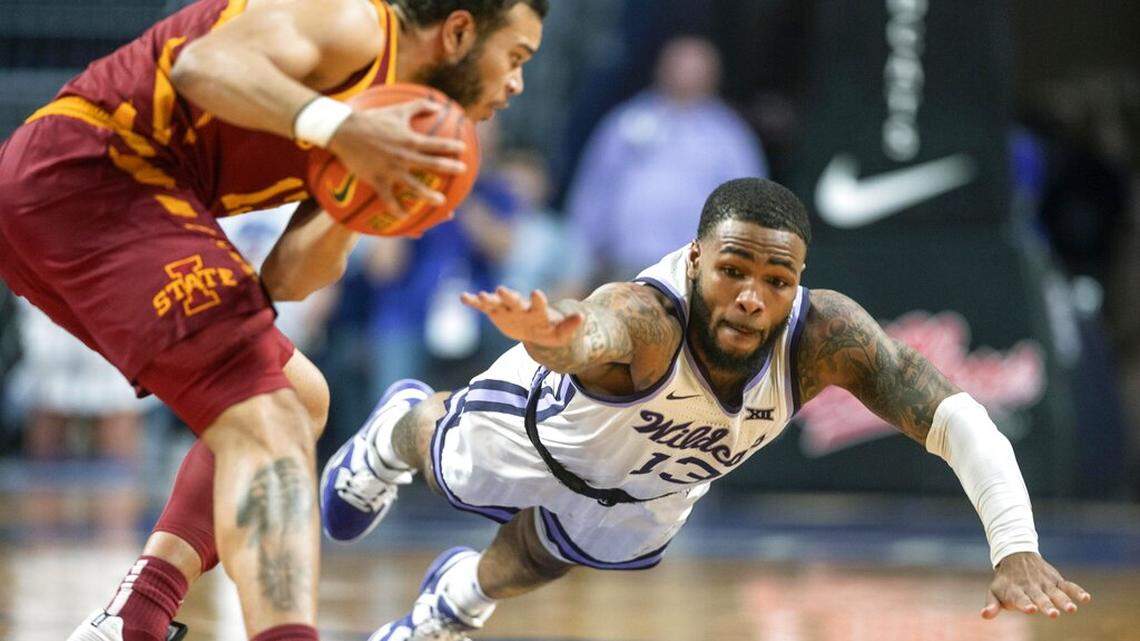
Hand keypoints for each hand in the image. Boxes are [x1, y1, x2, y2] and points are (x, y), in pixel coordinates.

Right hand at [327, 99, 466, 214]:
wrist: (344, 130)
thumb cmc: (372, 118)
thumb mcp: (397, 109)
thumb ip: (419, 106)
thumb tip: (437, 106)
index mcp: (409, 140)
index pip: (436, 144)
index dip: (452, 147)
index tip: (464, 150)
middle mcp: (403, 156)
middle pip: (432, 164)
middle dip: (450, 168)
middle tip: (463, 171)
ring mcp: (390, 170)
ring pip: (414, 186)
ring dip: (429, 194)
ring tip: (442, 202)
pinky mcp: (377, 180)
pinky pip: (389, 198)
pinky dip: (397, 208)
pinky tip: (406, 215)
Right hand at [461, 286, 582, 346]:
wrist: (535, 329)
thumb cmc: (549, 331)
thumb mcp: (561, 333)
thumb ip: (570, 326)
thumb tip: (582, 317)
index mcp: (537, 311)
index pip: (538, 304)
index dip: (538, 300)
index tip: (536, 294)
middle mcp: (521, 306)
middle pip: (515, 300)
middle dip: (509, 296)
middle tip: (502, 290)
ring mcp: (507, 308)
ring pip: (497, 302)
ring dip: (489, 299)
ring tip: (480, 295)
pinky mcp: (496, 312)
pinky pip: (483, 306)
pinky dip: (474, 302)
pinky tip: (463, 297)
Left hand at [982, 552, 1090, 618]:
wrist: (1015, 555)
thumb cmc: (1005, 581)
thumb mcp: (994, 591)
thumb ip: (992, 605)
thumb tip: (984, 615)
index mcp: (1016, 591)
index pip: (1020, 599)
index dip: (1025, 604)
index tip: (1030, 609)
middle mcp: (1032, 587)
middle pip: (1040, 597)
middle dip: (1046, 605)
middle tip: (1053, 614)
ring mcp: (1045, 583)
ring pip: (1056, 592)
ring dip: (1064, 600)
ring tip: (1071, 609)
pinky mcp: (1056, 580)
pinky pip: (1068, 585)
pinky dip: (1077, 591)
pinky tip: (1086, 598)